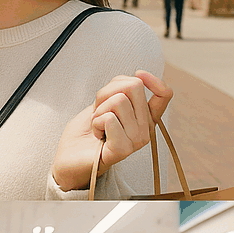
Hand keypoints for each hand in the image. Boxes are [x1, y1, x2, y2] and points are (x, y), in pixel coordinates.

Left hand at [51, 71, 172, 190]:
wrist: (69, 159)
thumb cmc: (86, 131)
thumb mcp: (103, 103)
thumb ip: (119, 91)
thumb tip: (135, 77)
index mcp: (144, 118)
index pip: (165, 95)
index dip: (153, 79)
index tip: (138, 74)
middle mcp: (145, 130)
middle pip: (134, 87)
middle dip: (107, 91)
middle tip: (99, 110)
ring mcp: (136, 141)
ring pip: (119, 101)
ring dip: (99, 109)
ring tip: (97, 125)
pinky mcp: (122, 150)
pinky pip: (110, 119)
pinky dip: (96, 122)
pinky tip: (96, 134)